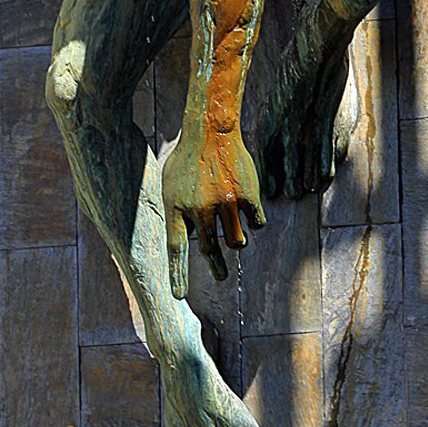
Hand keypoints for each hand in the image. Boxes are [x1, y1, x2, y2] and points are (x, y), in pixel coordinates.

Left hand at [163, 131, 266, 298]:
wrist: (212, 129)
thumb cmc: (187, 155)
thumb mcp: (171, 183)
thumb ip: (178, 211)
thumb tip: (189, 237)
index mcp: (177, 207)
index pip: (176, 250)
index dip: (178, 275)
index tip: (179, 296)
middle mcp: (200, 210)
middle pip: (210, 249)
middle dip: (217, 268)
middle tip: (222, 278)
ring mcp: (224, 203)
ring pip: (237, 241)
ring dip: (237, 242)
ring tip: (237, 240)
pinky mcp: (246, 196)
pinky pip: (255, 223)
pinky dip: (254, 223)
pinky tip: (251, 217)